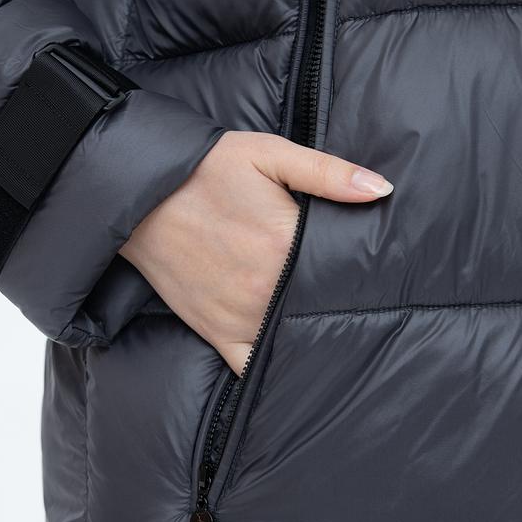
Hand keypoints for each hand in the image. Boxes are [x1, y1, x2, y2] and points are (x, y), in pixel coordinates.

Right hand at [119, 131, 392, 375]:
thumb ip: (328, 173)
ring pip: (294, 341)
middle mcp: (264, 289)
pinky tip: (292, 357)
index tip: (378, 269)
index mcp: (284, 244)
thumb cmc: (206, 167)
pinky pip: (252, 367)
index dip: (364, 269)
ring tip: (331, 323)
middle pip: (321, 307)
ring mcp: (239, 316)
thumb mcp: (269, 154)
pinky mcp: (215, 331)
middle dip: (340, 300)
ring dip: (312, 334)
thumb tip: (382, 190)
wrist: (139, 192)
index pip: (344, 270)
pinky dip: (274, 367)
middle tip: (361, 294)